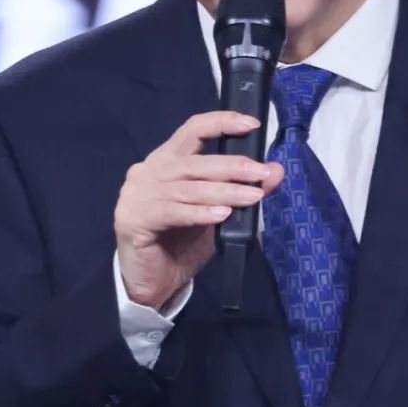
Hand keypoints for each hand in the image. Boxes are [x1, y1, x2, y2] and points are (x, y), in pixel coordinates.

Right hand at [114, 110, 284, 309]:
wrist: (154, 284)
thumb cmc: (182, 244)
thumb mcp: (218, 213)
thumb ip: (241, 189)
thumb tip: (275, 170)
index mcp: (164, 161)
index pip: (191, 130)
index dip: (220, 123)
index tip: (250, 125)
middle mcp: (146, 172)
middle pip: (192, 162)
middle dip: (231, 166)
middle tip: (260, 173)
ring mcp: (136, 195)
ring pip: (187, 187)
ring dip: (223, 191)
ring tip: (252, 196)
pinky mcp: (132, 219)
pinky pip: (173, 212)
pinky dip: (200, 213)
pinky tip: (222, 215)